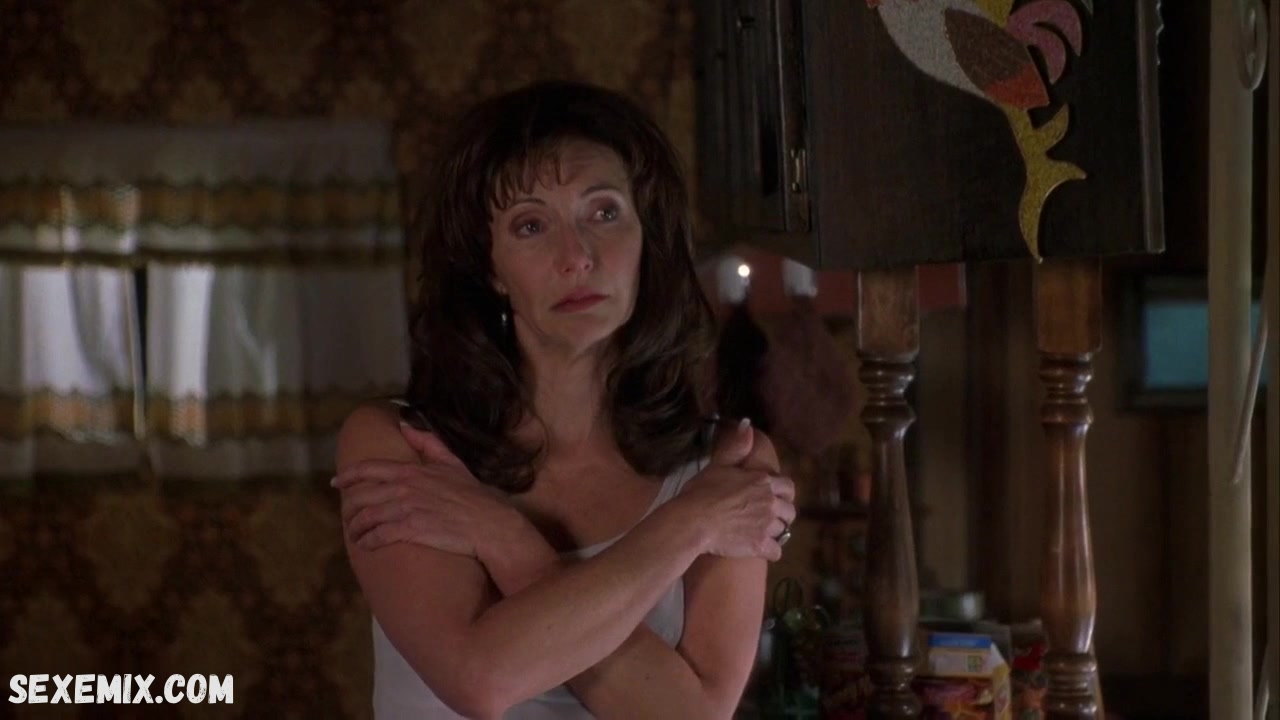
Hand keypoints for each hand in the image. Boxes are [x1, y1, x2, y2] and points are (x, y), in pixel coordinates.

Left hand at [332, 423, 509, 554]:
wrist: (490, 524)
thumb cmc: (474, 496)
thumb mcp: (452, 463)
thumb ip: (428, 442)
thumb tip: (406, 423)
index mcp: (412, 470)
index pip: (370, 469)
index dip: (349, 476)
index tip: (336, 482)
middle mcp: (406, 488)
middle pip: (363, 496)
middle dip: (349, 508)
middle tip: (347, 517)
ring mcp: (408, 509)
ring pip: (368, 517)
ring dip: (356, 528)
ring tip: (355, 535)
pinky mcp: (413, 530)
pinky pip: (380, 535)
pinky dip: (368, 541)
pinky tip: (366, 545)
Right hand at [674, 420, 795, 560]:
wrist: (692, 520)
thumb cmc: (702, 491)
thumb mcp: (719, 464)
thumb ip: (737, 446)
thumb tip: (748, 424)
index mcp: (763, 481)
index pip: (788, 487)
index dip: (783, 493)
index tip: (774, 497)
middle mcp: (770, 502)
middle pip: (789, 511)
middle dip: (782, 514)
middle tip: (768, 517)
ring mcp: (767, 525)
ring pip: (783, 531)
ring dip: (775, 532)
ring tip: (762, 532)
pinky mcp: (760, 546)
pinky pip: (777, 551)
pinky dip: (771, 551)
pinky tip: (761, 549)